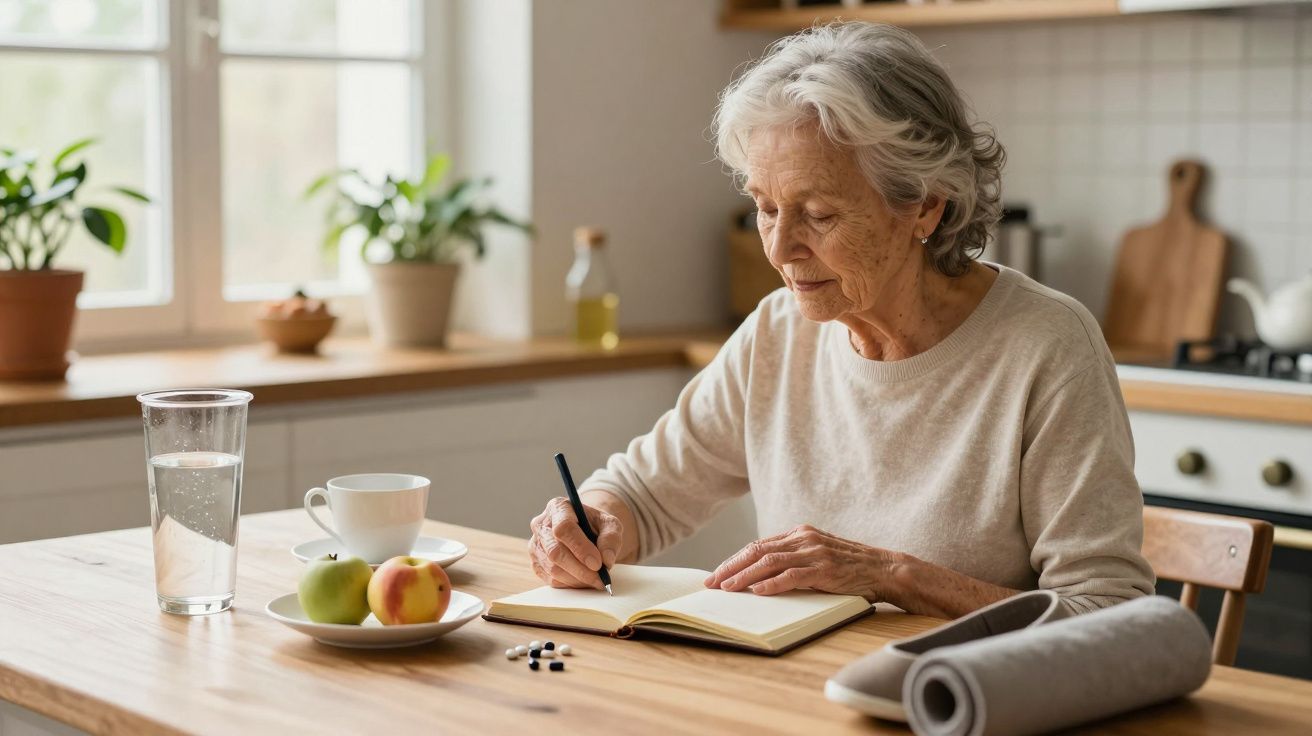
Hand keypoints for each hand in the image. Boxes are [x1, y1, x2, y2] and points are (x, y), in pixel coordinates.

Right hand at [529, 497, 623, 588]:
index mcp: (558, 508)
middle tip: (600, 578)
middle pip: (555, 551)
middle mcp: (541, 525)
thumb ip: (611, 538)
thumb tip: (606, 559)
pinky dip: (571, 584)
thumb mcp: (610, 524)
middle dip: (580, 569)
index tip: (597, 563)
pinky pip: (551, 579)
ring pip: (553, 568)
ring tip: (596, 580)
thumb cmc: (595, 525)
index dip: (580, 548)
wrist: (584, 531)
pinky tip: (584, 580)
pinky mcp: (536, 563)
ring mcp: (535, 545)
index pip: (563, 528)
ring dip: (577, 579)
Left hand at [703, 524, 900, 600]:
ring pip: (769, 562)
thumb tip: (760, 575)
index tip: (717, 574)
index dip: (734, 560)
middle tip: (712, 583)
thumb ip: (793, 558)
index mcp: (799, 534)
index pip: (758, 545)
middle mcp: (803, 539)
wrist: (884, 568)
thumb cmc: (849, 567)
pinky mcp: (824, 569)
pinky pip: (792, 576)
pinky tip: (758, 591)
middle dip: (731, 567)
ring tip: (727, 588)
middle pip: (757, 550)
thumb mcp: (817, 555)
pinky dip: (772, 584)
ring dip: (744, 576)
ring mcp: (814, 553)